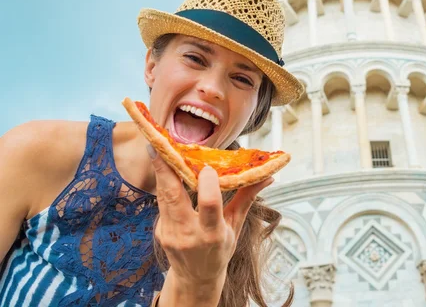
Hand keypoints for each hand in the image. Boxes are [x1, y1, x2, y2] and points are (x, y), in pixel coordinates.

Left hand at [147, 145, 272, 304]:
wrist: (195, 279)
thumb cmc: (219, 251)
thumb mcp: (235, 227)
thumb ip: (247, 199)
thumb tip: (267, 176)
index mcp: (212, 234)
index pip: (209, 206)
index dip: (208, 184)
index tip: (208, 167)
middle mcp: (188, 234)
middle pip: (173, 197)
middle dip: (166, 171)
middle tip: (160, 147)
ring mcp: (170, 233)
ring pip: (162, 197)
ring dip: (161, 172)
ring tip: (158, 149)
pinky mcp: (159, 231)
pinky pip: (161, 203)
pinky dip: (164, 185)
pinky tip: (164, 169)